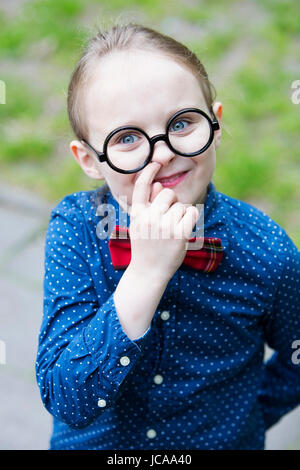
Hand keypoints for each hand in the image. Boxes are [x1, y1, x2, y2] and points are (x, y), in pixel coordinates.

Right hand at [128, 162, 198, 280]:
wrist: (148, 272)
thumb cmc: (146, 247)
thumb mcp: (140, 225)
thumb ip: (148, 205)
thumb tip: (160, 185)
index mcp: (137, 214)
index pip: (141, 187)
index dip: (148, 172)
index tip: (155, 162)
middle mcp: (149, 218)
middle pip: (168, 193)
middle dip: (172, 202)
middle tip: (168, 218)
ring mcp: (164, 226)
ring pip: (181, 205)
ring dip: (181, 214)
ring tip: (173, 229)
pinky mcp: (179, 234)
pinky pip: (192, 212)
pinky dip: (191, 218)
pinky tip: (185, 228)